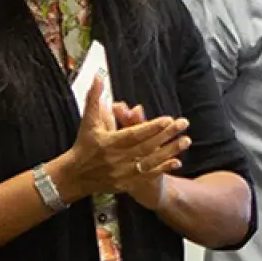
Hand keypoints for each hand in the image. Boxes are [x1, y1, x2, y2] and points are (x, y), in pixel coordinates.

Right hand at [47, 75, 187, 204]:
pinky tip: (178, 162)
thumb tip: (99, 76)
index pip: (134, 134)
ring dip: (170, 151)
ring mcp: (123, 173)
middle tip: (184, 123)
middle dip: (167, 135)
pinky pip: (148, 176)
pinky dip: (163, 169)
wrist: (75, 176)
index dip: (151, 127)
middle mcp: (117, 159)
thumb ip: (94, 98)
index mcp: (108, 143)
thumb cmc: (83, 145)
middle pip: (146, 146)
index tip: (168, 119)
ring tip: (186, 140)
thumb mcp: (88, 121)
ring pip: (151, 161)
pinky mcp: (126, 184)